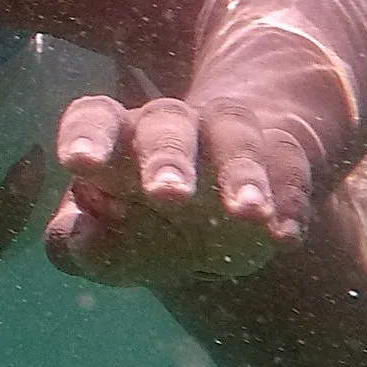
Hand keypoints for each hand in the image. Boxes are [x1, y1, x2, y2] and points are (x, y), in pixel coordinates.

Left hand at [43, 93, 309, 287]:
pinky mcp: (280, 161)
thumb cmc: (142, 223)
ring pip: (236, 140)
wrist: (217, 210)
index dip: (86, 137)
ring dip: (241, 174)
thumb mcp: (104, 243)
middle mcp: (172, 128)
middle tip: (166, 194)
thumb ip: (80, 247)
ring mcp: (229, 140)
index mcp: (116, 137)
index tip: (77, 162)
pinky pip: (289, 172)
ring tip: (245, 213)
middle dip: (167, 157)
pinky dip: (288, 203)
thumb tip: (83, 243)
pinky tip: (283, 236)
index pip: (95, 119)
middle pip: (168, 125)